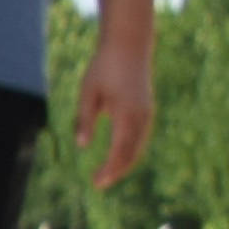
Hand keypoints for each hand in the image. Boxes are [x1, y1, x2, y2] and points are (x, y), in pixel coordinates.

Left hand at [75, 28, 156, 190]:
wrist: (129, 45)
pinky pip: (140, 136)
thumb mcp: (88, 92)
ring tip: (106, 175)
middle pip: (132, 153)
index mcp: (127, 114)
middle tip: (98, 184)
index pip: (120, 151)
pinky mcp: (146, 108)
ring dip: (124, 162)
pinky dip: (130, 150)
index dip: (109, 170)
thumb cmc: (104, 67)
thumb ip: (85, 119)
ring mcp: (147, 112)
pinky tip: (118, 157)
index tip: (96, 183)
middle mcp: (142, 116)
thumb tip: (82, 146)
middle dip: (116, 171)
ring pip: (138, 146)